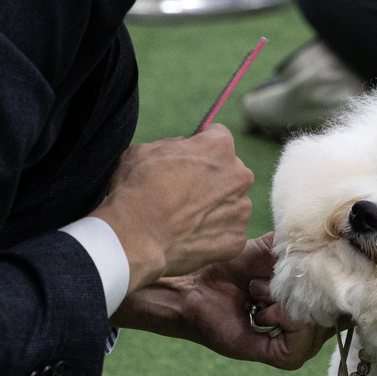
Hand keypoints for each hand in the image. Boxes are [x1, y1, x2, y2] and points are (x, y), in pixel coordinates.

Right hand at [91, 126, 253, 291]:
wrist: (135, 238)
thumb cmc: (136, 190)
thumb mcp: (145, 150)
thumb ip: (172, 144)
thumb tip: (182, 145)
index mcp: (219, 146)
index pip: (219, 137)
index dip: (202, 147)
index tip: (191, 159)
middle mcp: (239, 174)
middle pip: (230, 171)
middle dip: (213, 178)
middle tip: (185, 193)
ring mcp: (241, 208)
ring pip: (232, 202)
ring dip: (216, 207)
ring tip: (186, 218)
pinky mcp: (237, 237)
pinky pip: (229, 231)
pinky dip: (214, 234)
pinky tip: (191, 236)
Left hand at [110, 234, 332, 369]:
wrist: (196, 287)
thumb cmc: (233, 267)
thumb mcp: (275, 247)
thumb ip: (305, 243)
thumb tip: (335, 238)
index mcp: (315, 302)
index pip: (346, 297)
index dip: (333, 278)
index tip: (309, 264)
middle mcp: (313, 327)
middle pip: (336, 308)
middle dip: (303, 287)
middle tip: (265, 282)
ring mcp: (300, 344)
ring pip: (319, 321)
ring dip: (286, 301)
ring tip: (257, 294)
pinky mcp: (284, 357)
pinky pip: (302, 335)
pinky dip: (283, 317)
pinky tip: (260, 311)